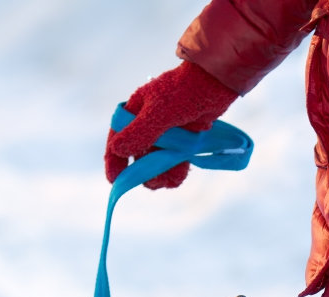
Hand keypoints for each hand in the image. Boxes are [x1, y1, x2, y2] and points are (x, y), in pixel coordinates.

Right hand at [105, 61, 237, 189]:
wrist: (214, 84)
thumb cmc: (183, 91)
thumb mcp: (159, 111)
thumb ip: (139, 132)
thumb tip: (116, 149)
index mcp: (134, 113)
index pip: (117, 140)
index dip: (114, 161)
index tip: (114, 181)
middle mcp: (145, 126)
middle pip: (136, 158)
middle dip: (144, 172)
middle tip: (154, 180)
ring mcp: (164, 136)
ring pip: (155, 166)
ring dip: (161, 175)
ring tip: (172, 174)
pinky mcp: (180, 144)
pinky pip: (172, 166)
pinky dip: (174, 173)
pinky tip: (180, 171)